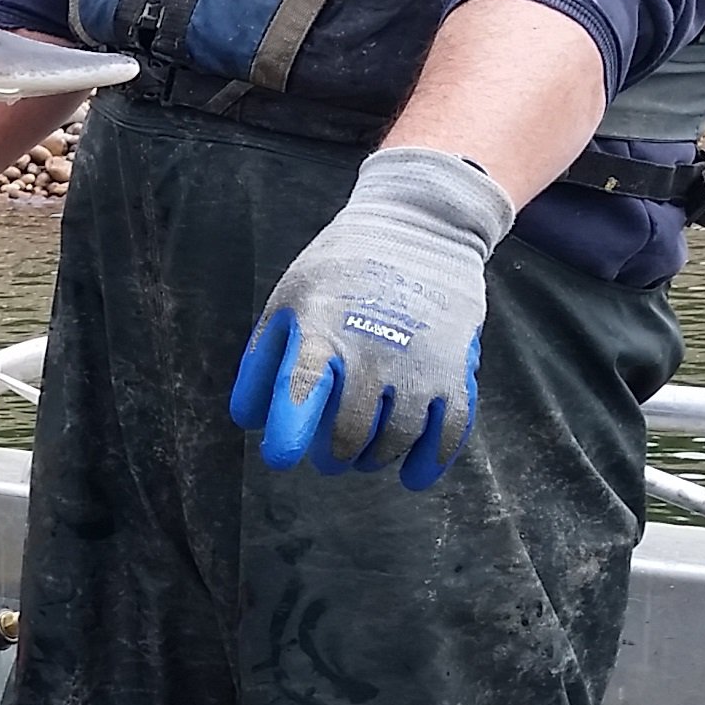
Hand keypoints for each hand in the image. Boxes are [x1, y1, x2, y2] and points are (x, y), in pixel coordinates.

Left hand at [227, 147, 513, 490]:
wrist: (418, 230)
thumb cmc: (339, 273)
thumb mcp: (288, 300)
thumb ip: (264, 360)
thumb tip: (248, 420)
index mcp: (321, 328)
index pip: (301, 387)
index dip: (288, 431)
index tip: (280, 457)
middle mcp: (371, 349)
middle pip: (348, 431)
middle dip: (332, 455)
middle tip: (327, 455)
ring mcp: (418, 361)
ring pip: (394, 439)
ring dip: (373, 458)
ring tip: (362, 453)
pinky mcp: (456, 368)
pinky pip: (448, 431)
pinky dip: (429, 462)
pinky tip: (411, 474)